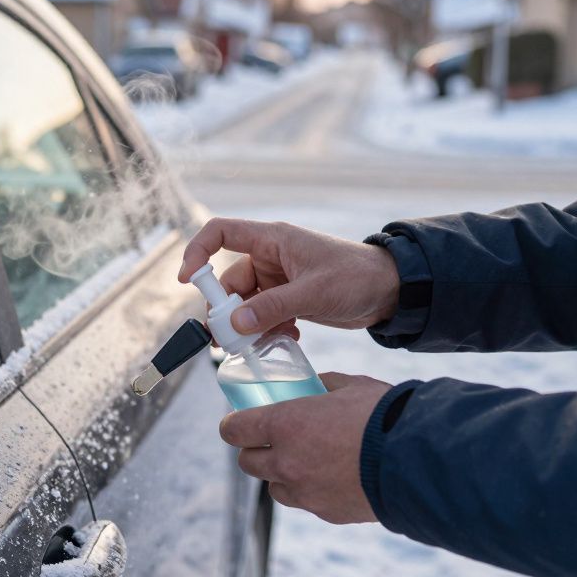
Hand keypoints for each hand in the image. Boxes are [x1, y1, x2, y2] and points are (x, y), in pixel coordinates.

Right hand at [178, 218, 399, 336]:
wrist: (390, 290)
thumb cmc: (357, 276)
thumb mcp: (314, 292)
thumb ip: (273, 308)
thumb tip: (234, 324)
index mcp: (272, 240)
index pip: (221, 233)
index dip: (198, 252)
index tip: (187, 281)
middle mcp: (270, 258)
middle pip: (229, 282)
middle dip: (227, 311)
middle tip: (229, 340)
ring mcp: (279, 280)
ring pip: (246, 305)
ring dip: (249, 326)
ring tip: (263, 344)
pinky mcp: (289, 299)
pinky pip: (263, 316)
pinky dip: (268, 330)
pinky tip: (288, 338)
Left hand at [219, 372, 390, 523]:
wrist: (417, 459)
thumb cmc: (384, 415)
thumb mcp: (350, 385)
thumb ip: (323, 385)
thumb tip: (315, 386)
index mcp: (285, 425)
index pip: (234, 430)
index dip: (233, 425)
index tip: (238, 422)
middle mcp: (287, 462)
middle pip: (248, 463)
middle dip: (255, 450)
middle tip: (271, 440)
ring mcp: (305, 492)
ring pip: (274, 487)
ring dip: (281, 475)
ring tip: (305, 461)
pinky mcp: (326, 513)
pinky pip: (306, 502)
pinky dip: (310, 491)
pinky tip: (332, 477)